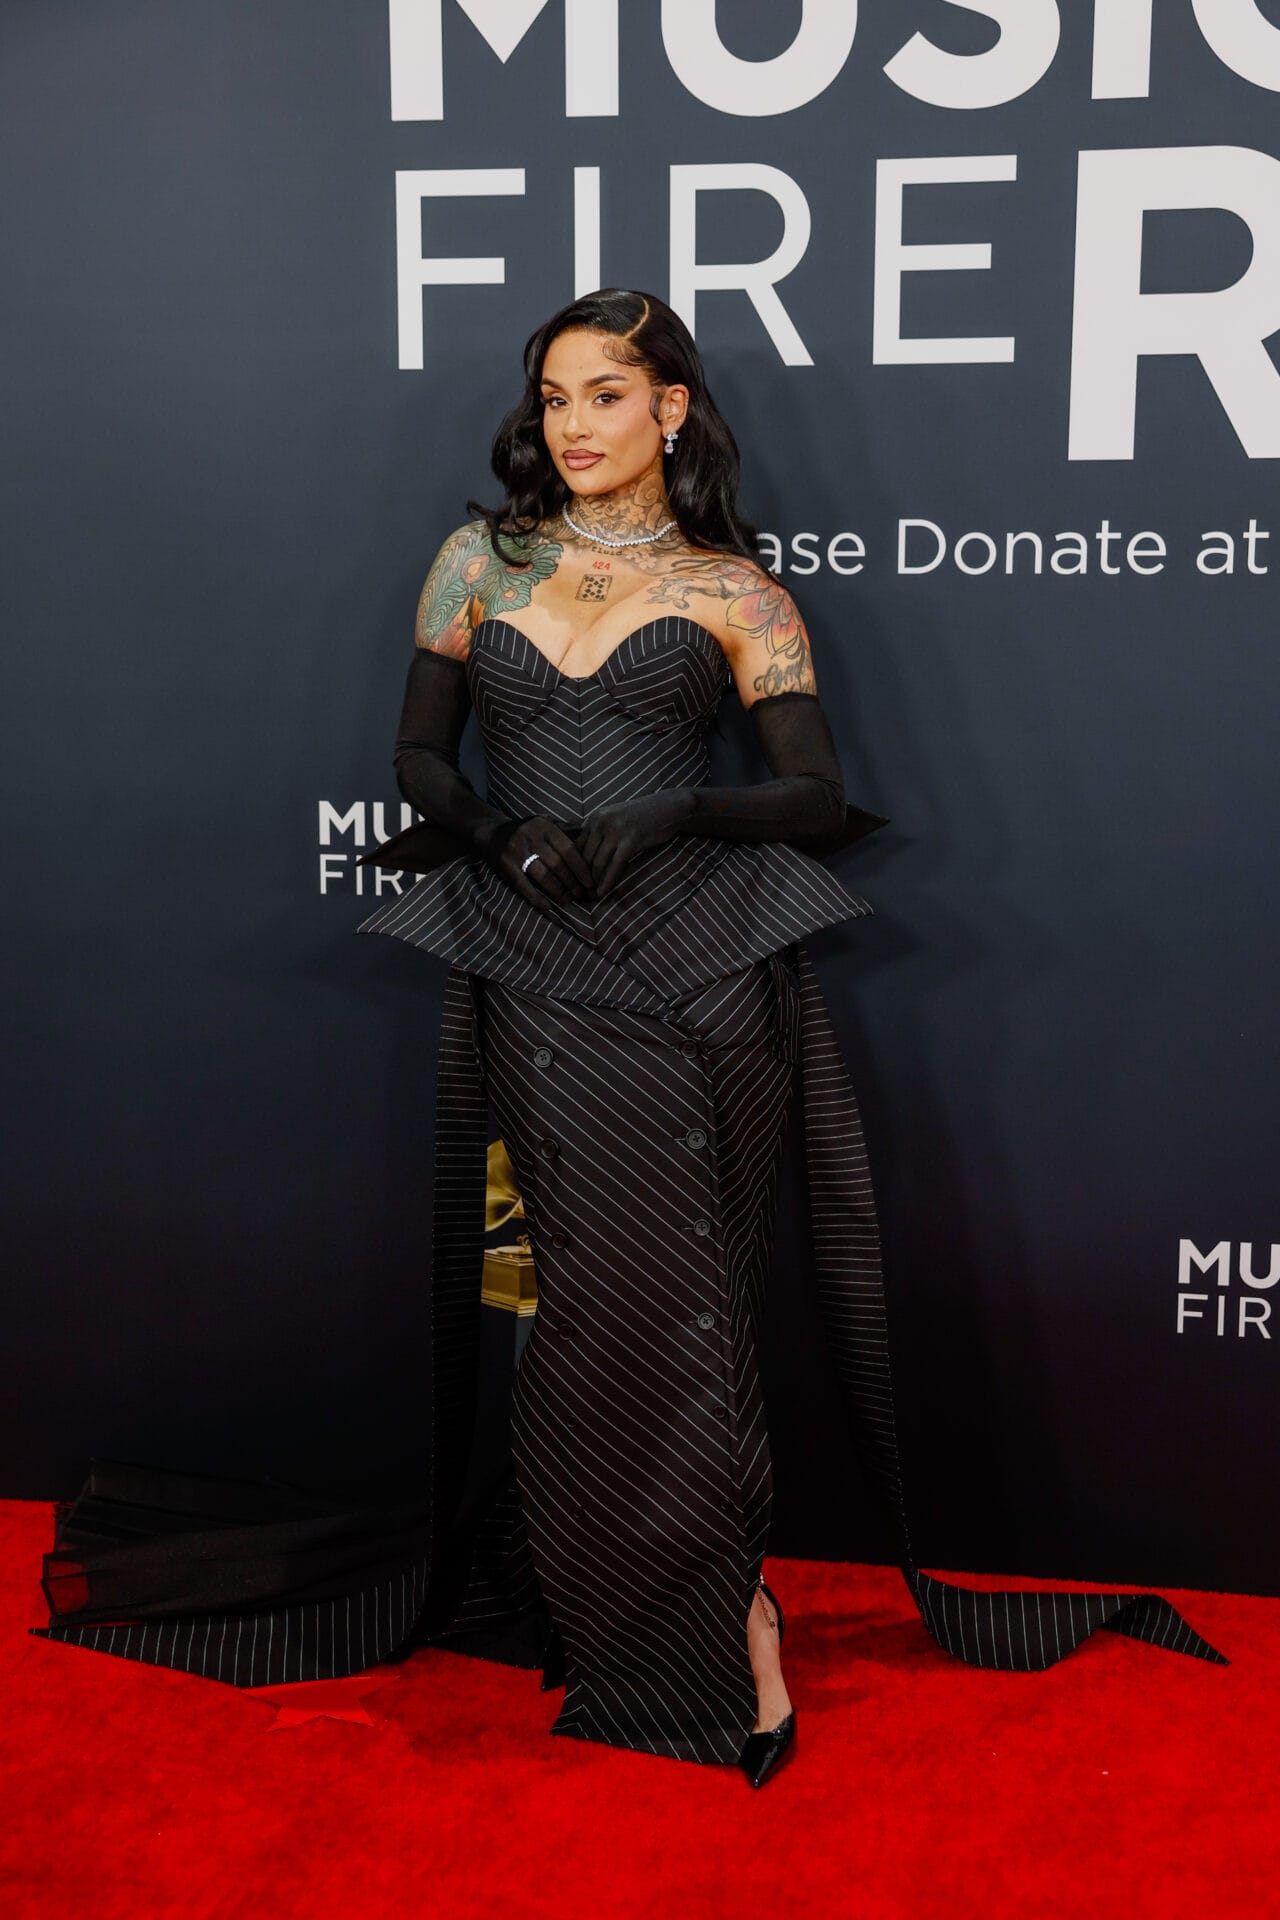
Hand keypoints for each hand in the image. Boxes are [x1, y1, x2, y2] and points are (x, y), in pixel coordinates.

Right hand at [483, 814, 593, 910]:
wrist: (491, 833)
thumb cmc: (525, 831)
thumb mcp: (544, 823)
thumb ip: (564, 828)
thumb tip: (587, 832)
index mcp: (544, 825)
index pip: (568, 849)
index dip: (581, 868)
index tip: (591, 882)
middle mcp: (530, 836)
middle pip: (557, 864)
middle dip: (572, 882)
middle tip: (582, 894)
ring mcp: (517, 851)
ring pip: (543, 875)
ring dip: (558, 891)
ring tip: (568, 900)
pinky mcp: (505, 865)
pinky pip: (523, 885)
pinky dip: (536, 898)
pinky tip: (547, 906)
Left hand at [577, 791, 692, 896]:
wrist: (667, 808)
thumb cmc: (640, 817)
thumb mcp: (614, 819)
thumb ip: (598, 833)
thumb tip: (581, 858)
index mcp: (595, 817)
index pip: (576, 845)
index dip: (573, 865)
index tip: (573, 881)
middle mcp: (602, 822)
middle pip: (585, 856)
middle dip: (582, 876)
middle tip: (580, 892)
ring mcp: (616, 830)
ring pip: (598, 862)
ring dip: (594, 882)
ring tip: (590, 895)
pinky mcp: (631, 840)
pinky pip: (615, 866)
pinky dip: (607, 882)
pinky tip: (602, 892)